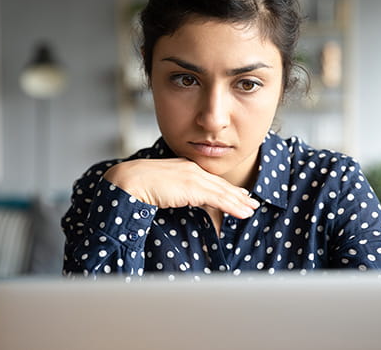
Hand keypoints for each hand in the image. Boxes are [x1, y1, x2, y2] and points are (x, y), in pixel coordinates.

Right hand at [103, 158, 259, 218]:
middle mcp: (192, 169)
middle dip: (237, 195)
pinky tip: (243, 213)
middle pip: (220, 185)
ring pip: (223, 192)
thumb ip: (172, 192)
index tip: (237, 194)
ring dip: (239, 203)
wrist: (129, 180)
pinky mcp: (193, 187)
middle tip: (251, 202)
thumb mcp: (160, 186)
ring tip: (251, 210)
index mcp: (184, 167)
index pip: (209, 180)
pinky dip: (233, 206)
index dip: (225, 188)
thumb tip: (177, 200)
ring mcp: (193, 177)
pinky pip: (219, 199)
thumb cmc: (137, 185)